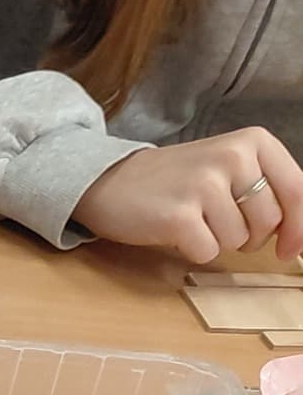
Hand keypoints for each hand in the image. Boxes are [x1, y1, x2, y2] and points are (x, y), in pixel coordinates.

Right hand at [72, 128, 302, 264]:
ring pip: (238, 240)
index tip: (289, 248)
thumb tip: (298, 239)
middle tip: (221, 229)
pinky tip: (177, 233)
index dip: (299, 227)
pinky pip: (208, 252)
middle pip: (269, 221)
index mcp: (252, 142)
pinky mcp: (179, 215)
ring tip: (195, 223)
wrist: (111, 182)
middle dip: (251, 237)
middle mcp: (232, 157)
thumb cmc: (176, 181)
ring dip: (219, 242)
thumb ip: (267, 190)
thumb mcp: (228, 168)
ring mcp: (204, 185)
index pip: (297, 190)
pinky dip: (194, 251)